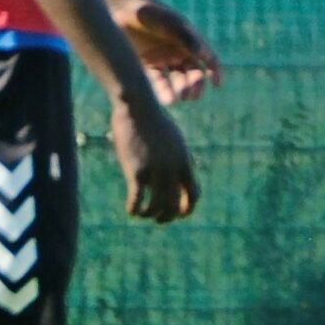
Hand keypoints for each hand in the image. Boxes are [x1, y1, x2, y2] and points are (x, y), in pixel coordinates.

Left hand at [106, 0, 222, 105]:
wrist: (119, 8)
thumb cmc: (148, 13)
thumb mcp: (169, 23)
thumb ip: (187, 38)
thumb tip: (204, 55)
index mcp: (189, 39)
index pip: (208, 58)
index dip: (215, 71)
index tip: (217, 84)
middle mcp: (178, 50)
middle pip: (192, 74)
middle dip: (194, 86)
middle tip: (190, 96)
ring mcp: (162, 58)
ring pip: (175, 80)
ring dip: (178, 91)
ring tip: (174, 100)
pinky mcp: (146, 65)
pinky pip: (157, 81)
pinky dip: (162, 90)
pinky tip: (164, 99)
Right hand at [110, 99, 199, 222]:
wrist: (138, 105)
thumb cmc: (153, 120)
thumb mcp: (172, 139)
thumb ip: (177, 157)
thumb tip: (177, 174)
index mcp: (184, 161)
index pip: (194, 194)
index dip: (187, 209)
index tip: (178, 214)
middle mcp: (173, 168)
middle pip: (174, 205)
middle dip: (167, 217)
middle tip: (158, 219)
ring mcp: (155, 170)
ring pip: (155, 207)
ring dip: (149, 214)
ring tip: (142, 214)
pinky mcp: (137, 170)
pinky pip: (137, 200)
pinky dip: (134, 210)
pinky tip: (131, 211)